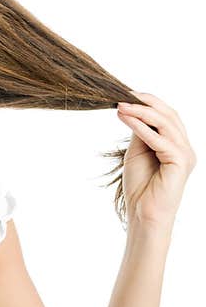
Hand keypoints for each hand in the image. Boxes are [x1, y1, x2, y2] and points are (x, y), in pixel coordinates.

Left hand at [115, 91, 196, 233]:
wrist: (142, 212)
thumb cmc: (140, 185)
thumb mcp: (138, 152)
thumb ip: (140, 132)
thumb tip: (134, 110)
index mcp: (177, 144)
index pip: (167, 115)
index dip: (149, 102)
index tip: (126, 93)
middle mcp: (185, 147)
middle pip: (169, 115)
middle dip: (146, 102)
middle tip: (123, 94)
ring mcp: (185, 154)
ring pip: (165, 124)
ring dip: (141, 112)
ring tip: (121, 106)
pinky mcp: (180, 162)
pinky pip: (160, 140)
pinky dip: (141, 128)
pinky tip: (126, 119)